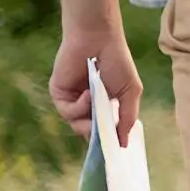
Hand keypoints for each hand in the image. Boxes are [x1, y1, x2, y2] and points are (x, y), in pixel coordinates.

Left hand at [50, 28, 141, 148]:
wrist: (98, 39)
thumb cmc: (118, 61)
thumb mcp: (130, 91)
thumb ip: (128, 118)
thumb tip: (124, 144)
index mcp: (104, 104)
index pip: (104, 130)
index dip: (107, 140)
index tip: (113, 151)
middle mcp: (87, 105)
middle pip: (89, 132)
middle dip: (97, 135)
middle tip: (105, 134)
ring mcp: (72, 101)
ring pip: (77, 125)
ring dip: (89, 118)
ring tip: (98, 102)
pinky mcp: (59, 95)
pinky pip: (68, 112)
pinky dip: (79, 106)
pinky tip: (88, 93)